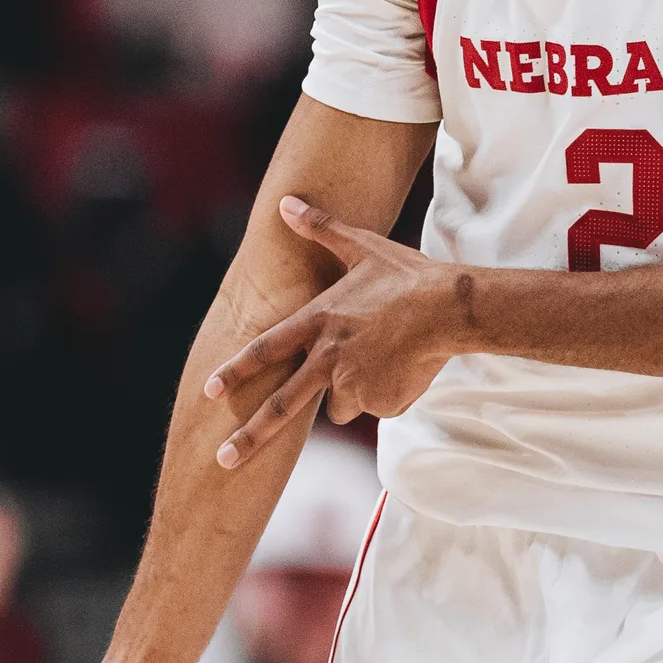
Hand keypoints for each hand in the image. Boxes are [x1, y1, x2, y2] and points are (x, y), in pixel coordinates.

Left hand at [202, 196, 458, 467]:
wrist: (452, 308)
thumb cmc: (407, 275)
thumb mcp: (362, 247)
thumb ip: (320, 230)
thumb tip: (286, 203)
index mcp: (319, 322)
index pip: (266, 350)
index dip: (236, 371)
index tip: (210, 390)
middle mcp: (330, 358)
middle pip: (282, 407)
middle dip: (249, 436)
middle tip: (222, 460)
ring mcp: (356, 384)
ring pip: (341, 405)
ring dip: (352, 393)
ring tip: (382, 358)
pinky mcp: (383, 403)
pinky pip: (378, 407)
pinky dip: (387, 395)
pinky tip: (405, 367)